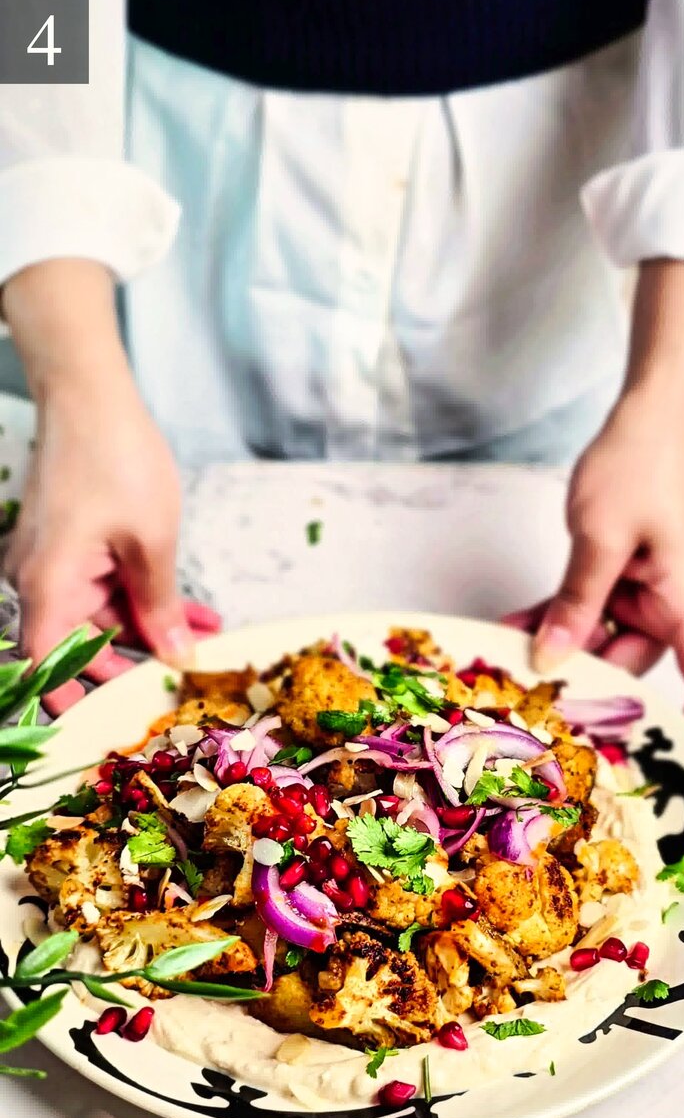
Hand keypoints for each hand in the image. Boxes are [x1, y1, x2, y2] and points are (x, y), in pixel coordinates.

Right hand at [7, 367, 219, 713]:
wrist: (91, 395)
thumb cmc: (115, 459)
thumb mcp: (152, 542)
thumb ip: (160, 608)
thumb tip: (176, 659)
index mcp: (47, 586)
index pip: (45, 665)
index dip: (73, 700)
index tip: (111, 722)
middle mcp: (39, 581)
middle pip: (80, 646)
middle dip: (136, 665)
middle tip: (187, 681)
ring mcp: (52, 564)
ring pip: (101, 618)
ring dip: (152, 629)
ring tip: (209, 639)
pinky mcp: (69, 549)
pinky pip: (104, 589)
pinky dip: (143, 600)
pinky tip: (193, 614)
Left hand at [505, 396, 683, 736]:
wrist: (647, 417)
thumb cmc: (641, 467)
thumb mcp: (601, 539)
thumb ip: (577, 602)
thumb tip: (554, 660)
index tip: (676, 763)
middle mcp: (667, 605)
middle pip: (630, 667)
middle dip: (585, 686)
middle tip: (532, 708)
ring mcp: (641, 591)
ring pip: (597, 640)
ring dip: (556, 649)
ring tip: (504, 664)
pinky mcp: (616, 574)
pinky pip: (583, 610)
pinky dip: (552, 618)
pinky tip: (509, 627)